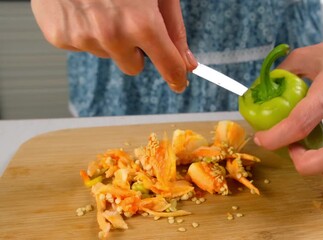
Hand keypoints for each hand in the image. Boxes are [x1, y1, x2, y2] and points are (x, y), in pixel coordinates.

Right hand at [31, 0, 196, 92]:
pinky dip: (87, 31)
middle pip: (134, 67)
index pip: (168, 67)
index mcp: (141, 23)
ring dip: (110, 37)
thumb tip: (187, 61)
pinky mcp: (60, 37)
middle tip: (129, 19)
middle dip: (136, 49)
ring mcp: (83, 38)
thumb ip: (174, 29)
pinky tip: (84, 9)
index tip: (178, 80)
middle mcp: (112, 36)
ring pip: (108, 55)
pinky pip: (83, 46)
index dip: (177, 76)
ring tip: (102, 6)